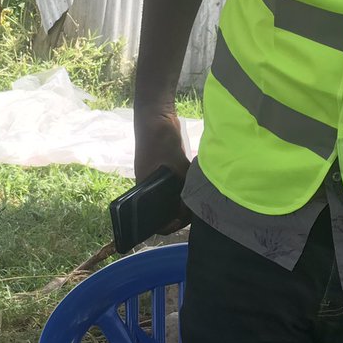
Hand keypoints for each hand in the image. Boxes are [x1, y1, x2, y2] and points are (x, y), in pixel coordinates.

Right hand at [133, 105, 191, 233]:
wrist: (157, 118)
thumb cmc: (161, 143)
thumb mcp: (177, 167)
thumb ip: (185, 187)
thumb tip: (193, 208)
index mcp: (144, 189)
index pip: (151, 218)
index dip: (166, 224)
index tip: (181, 222)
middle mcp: (148, 187)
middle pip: (163, 209)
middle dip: (178, 214)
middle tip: (195, 213)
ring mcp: (157, 178)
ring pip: (170, 198)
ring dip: (182, 201)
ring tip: (198, 201)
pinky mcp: (166, 168)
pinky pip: (175, 185)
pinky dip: (184, 188)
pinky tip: (195, 186)